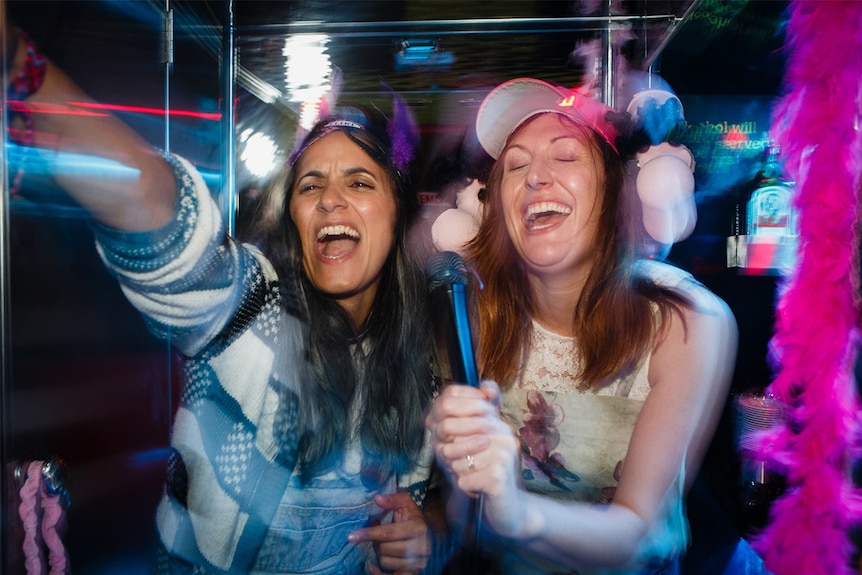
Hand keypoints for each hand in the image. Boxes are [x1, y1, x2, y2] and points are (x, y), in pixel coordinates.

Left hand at [348, 492, 429, 573]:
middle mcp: (420, 547)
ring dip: (382, 554)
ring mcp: (418, 562)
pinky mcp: (415, 573)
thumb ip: (393, 499)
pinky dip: (380, 574)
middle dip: (378, 543)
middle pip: (385, 549)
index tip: (352, 536)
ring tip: (387, 547)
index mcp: (417, 528)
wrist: (432, 534)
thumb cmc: (414, 518)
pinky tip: (373, 568)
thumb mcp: (406, 504)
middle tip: (380, 538)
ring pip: (386, 562)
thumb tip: (377, 499)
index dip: (368, 534)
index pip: (387, 533)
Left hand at [426, 381, 527, 538]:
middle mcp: (504, 434)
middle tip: (467, 466)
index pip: (459, 418)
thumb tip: (465, 395)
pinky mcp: (498, 477)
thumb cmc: (488, 474)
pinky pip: (463, 480)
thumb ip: (466, 421)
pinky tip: (480, 489)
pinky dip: (466, 487)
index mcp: (497, 423)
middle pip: (454, 440)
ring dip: (460, 473)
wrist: (510, 508)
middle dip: (453, 456)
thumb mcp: (477, 444)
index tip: (458, 448)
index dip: (450, 436)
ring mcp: (503, 455)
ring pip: (456, 461)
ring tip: (475, 477)